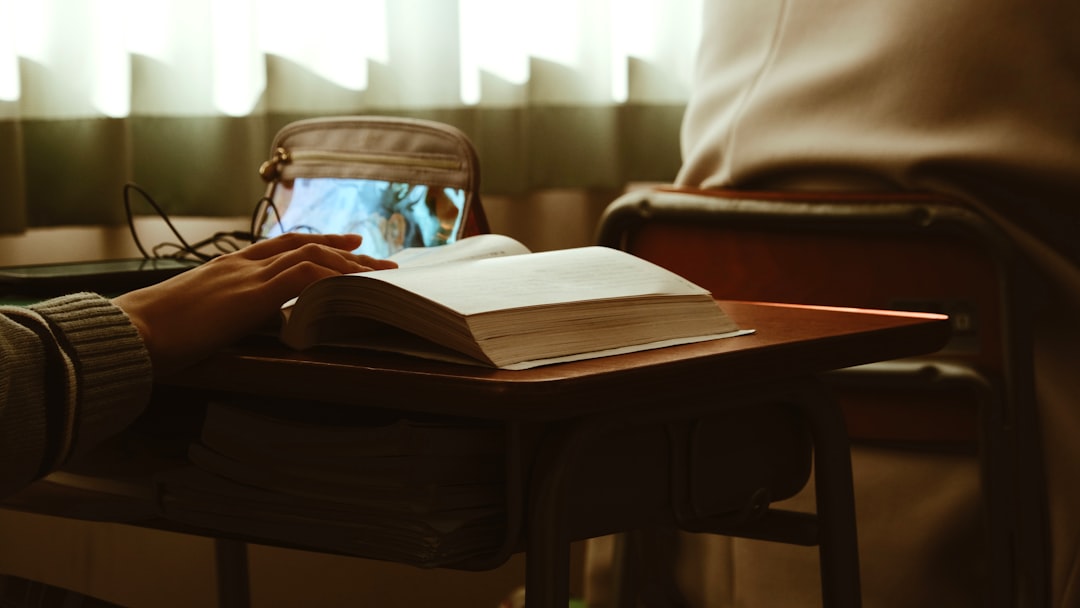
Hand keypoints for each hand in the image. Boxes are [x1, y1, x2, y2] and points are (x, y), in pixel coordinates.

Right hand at [113, 233, 396, 376]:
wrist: (129, 332)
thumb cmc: (154, 333)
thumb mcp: (200, 318)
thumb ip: (229, 314)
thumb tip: (257, 325)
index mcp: (227, 266)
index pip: (282, 245)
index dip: (318, 243)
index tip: (347, 244)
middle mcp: (241, 264)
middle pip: (304, 246)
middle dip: (345, 250)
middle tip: (378, 258)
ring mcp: (245, 276)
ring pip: (310, 257)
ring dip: (348, 265)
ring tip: (378, 274)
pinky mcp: (249, 296)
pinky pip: (301, 278)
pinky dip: (331, 279)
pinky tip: (353, 287)